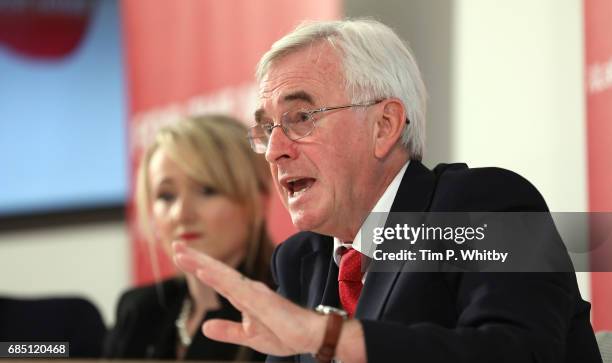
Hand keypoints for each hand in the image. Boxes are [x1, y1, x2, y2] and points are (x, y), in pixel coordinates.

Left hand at [172, 241, 326, 355]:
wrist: (310, 337)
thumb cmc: (284, 334)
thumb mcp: (248, 335)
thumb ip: (227, 330)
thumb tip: (205, 327)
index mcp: (244, 296)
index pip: (217, 278)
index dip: (198, 266)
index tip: (180, 254)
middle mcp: (246, 289)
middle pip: (216, 271)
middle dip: (195, 257)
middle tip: (175, 245)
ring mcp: (252, 292)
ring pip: (222, 275)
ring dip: (201, 263)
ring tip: (182, 253)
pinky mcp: (259, 300)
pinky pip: (234, 287)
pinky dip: (217, 278)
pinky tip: (203, 271)